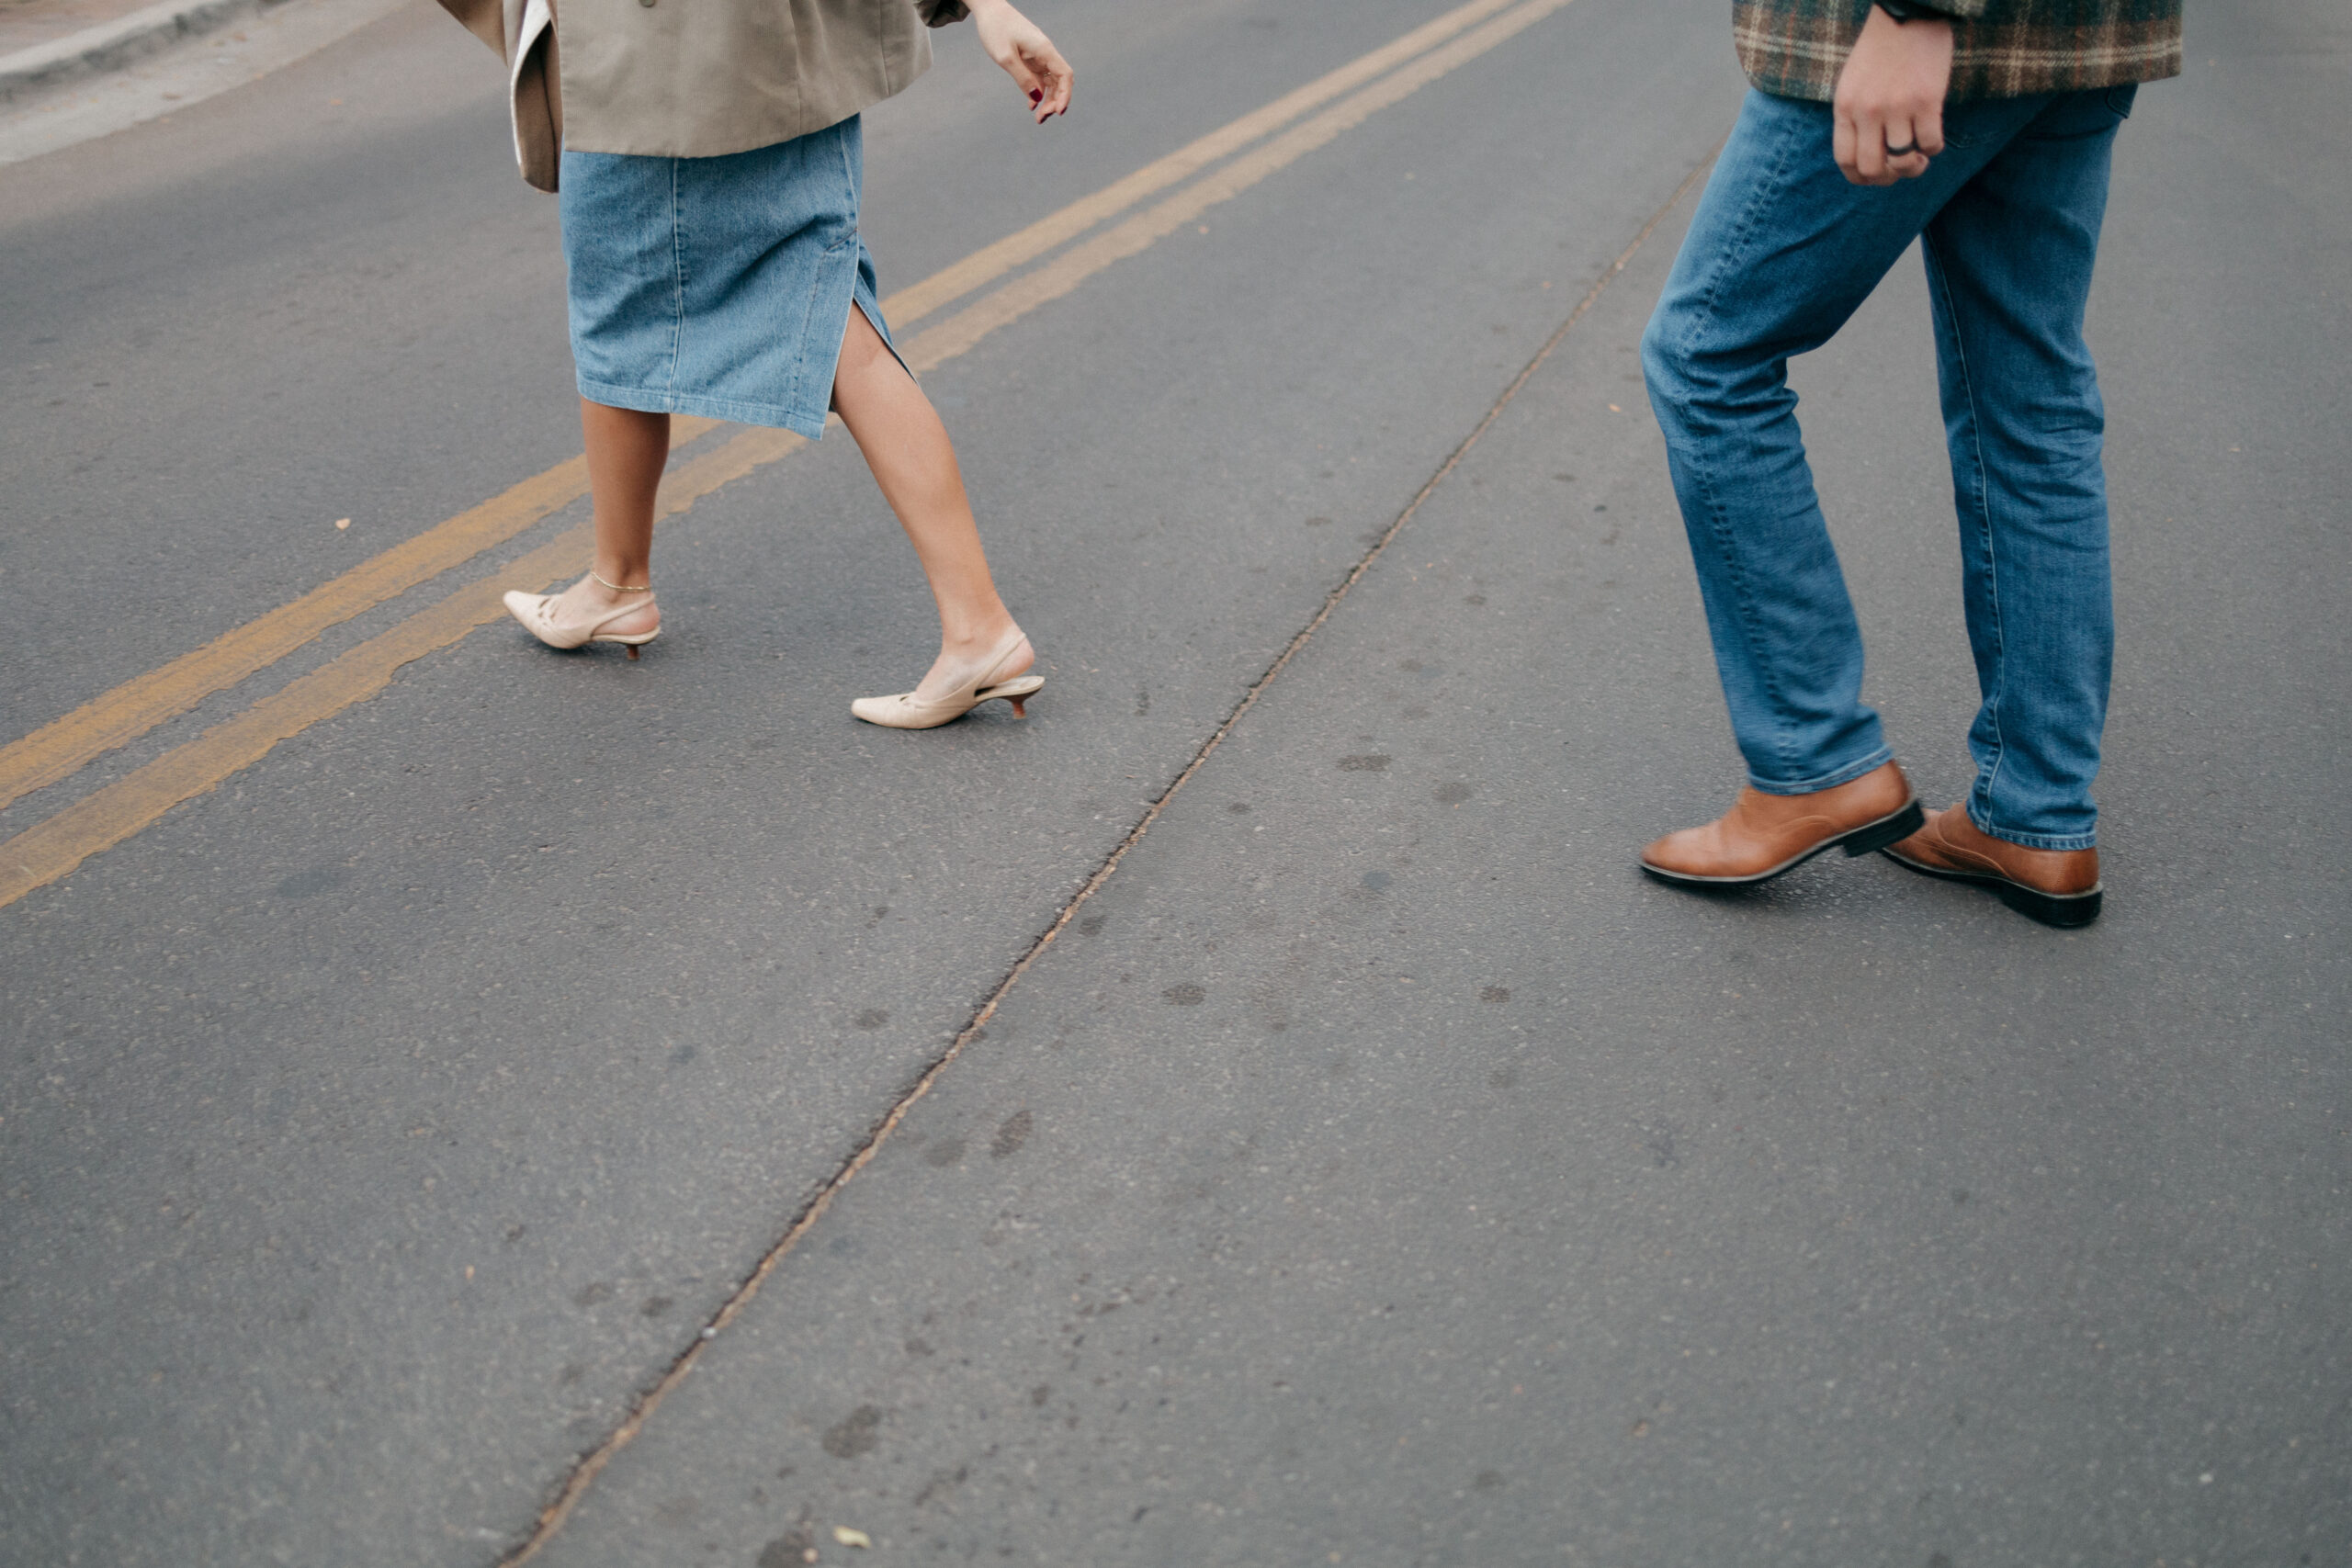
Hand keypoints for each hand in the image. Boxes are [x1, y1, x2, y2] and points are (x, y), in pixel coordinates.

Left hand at [969, 0, 1072, 123]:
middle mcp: (1045, 53)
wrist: (988, 9)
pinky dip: (1037, 92)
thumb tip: (1037, 98)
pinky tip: (1031, 104)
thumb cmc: (996, 29)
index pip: (1065, 75)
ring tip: (1038, 117)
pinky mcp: (1030, 58)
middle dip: (1055, 102)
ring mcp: (1039, 56)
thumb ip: (1022, 78)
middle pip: (1060, 81)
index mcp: (1044, 50)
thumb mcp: (1005, 57)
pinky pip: (1039, 78)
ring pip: (1051, 82)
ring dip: (1047, 100)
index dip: (1065, 95)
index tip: (1058, 112)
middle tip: (1041, 119)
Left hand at [1832, 7, 1951, 184]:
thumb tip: (1866, 155)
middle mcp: (1867, 112)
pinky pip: (1930, 143)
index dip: (1860, 177)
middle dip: (1888, 178)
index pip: (1846, 160)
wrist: (1908, 15)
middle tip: (1901, 169)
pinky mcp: (1926, 102)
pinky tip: (1933, 139)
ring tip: (1919, 157)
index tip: (1875, 177)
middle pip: (1872, 168)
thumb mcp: (1852, 84)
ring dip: (1914, 167)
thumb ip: (1854, 117)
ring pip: (1903, 161)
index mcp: (1845, 108)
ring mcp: (1896, 108)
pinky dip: (1933, 148)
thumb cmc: (1880, 50)